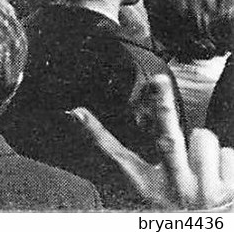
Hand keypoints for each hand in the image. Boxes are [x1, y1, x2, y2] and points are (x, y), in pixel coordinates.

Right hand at [75, 73, 233, 210]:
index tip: (79, 113)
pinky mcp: (230, 192)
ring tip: (206, 170)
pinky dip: (227, 164)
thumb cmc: (184, 217)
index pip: (118, 157)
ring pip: (205, 139)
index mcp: (153, 191)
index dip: (97, 133)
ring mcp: (204, 190)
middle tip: (158, 81)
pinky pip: (229, 156)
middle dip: (162, 104)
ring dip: (207, 149)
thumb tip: (154, 142)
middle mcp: (176, 188)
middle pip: (166, 138)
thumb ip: (160, 170)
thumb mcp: (160, 203)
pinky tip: (222, 181)